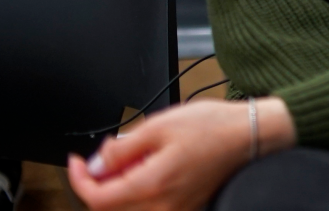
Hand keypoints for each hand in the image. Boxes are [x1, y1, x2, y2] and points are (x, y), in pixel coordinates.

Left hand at [67, 97, 295, 210]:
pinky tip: (148, 165)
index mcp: (152, 185)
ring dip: (118, 186)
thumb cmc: (213, 126)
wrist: (251, 135)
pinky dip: (137, 189)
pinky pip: (148, 205)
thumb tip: (96, 164)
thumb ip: (122, 148)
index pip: (97, 198)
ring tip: (132, 156)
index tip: (77, 161)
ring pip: (127, 207)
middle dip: (99, 181)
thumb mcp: (160, 125)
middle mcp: (161, 206)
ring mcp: (174, 209)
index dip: (79, 179)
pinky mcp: (183, 206)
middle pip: (110, 207)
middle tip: (107, 154)